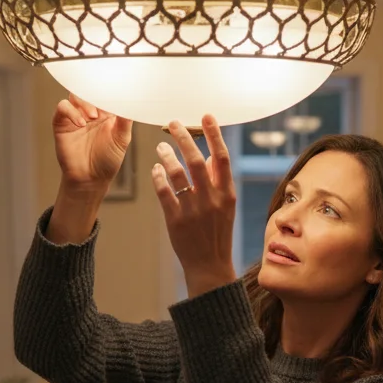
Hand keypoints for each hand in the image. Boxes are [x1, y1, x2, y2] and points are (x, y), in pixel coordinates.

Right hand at [53, 94, 132, 194]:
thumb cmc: (107, 161)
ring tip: (92, 117)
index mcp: (106, 112)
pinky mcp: (62, 123)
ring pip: (75, 95)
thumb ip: (125, 121)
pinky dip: (71, 111)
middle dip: (95, 93)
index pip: (106, 93)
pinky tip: (80, 123)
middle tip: (102, 106)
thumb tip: (130, 103)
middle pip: (88, 90)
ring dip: (83, 102)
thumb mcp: (122, 140)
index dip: (109, 89)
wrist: (90, 179)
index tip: (115, 90)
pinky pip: (63, 107)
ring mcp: (75, 116)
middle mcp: (90, 112)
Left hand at [151, 116, 237, 296]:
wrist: (209, 266)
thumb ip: (219, 181)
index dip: (214, 134)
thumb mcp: (226, 207)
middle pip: (196, 159)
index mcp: (227, 194)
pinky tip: (155, 169)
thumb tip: (212, 156)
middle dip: (183, 138)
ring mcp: (192, 210)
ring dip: (167, 155)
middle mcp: (211, 199)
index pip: (222, 157)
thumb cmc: (217, 233)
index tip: (206, 116)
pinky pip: (163, 191)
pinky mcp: (175, 220)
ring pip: (177, 173)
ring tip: (161, 147)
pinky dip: (158, 176)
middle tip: (173, 124)